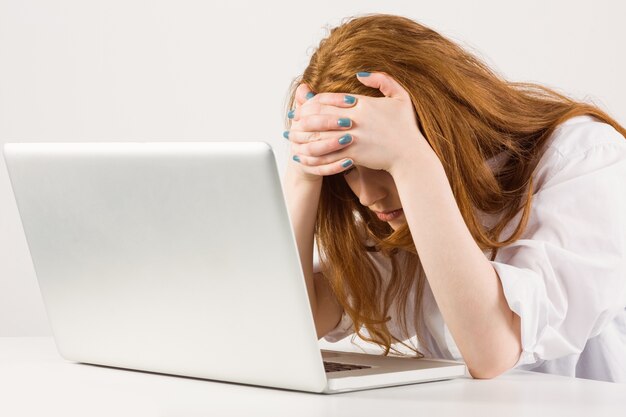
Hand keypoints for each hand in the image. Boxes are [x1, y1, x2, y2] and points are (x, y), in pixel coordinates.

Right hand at [285, 83, 354, 180]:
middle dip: (329, 123)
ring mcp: (300, 152)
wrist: (312, 159)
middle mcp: (296, 134)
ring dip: (331, 145)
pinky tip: (350, 161)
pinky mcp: (308, 168)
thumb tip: (305, 87)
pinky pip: (320, 168)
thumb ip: (316, 101)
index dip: (333, 101)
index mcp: (299, 117)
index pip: (313, 104)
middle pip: (310, 125)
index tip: (353, 101)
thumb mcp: (319, 114)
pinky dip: (335, 165)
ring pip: (313, 149)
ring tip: (350, 141)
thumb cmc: (321, 131)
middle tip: (349, 122)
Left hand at [287, 72, 434, 175]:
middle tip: (292, 119)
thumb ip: (382, 80)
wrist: (411, 155)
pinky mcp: (353, 154)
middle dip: (302, 116)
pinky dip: (314, 155)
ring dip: (304, 136)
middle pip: (320, 114)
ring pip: (320, 134)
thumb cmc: (406, 127)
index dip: (313, 101)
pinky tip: (304, 156)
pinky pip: (327, 154)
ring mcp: (353, 137)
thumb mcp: (401, 97)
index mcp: (362, 103)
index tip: (303, 104)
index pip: (329, 98)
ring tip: (293, 137)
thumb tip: (360, 74)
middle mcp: (355, 119)